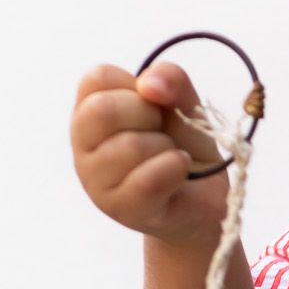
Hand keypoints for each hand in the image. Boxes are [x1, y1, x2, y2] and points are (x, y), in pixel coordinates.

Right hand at [70, 61, 227, 246]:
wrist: (205, 197)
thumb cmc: (184, 144)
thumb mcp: (183, 102)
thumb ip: (171, 79)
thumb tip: (149, 85)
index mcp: (88, 111)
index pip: (97, 78)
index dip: (136, 87)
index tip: (152, 105)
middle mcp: (83, 146)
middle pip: (103, 110)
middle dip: (148, 115)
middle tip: (162, 132)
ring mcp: (96, 182)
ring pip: (129, 147)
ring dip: (165, 147)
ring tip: (169, 157)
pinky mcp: (122, 209)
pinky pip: (147, 181)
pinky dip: (174, 168)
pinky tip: (180, 169)